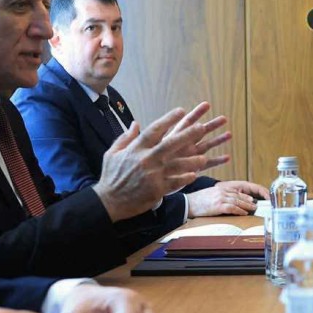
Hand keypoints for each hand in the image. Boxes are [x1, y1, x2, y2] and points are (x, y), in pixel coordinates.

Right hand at [94, 102, 232, 221]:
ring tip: (203, 157)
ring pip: (177, 165)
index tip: (181, 110)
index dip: (168, 119)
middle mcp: (146, 160)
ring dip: (191, 161)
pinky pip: (175, 183)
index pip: (154, 130)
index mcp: (136, 149)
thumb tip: (135, 123)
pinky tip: (194, 175)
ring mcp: (153, 175)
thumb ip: (125, 138)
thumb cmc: (111, 176)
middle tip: (201, 127)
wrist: (109, 201)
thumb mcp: (112, 153)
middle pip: (170, 144)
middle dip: (187, 135)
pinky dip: (184, 179)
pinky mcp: (156, 190)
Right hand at [187, 180, 268, 217]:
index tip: (251, 199)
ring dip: (247, 205)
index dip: (244, 195)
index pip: (235, 191)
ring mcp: (220, 198)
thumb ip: (218, 196)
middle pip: (238, 196)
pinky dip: (239, 211)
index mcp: (219, 188)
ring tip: (253, 209)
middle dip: (248, 200)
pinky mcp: (218, 206)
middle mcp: (221, 192)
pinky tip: (244, 213)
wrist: (187, 203)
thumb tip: (226, 202)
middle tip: (256, 204)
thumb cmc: (197, 201)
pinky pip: (232, 208)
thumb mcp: (209, 194)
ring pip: (237, 201)